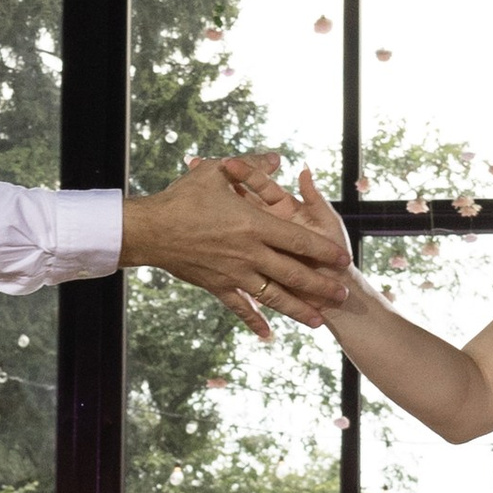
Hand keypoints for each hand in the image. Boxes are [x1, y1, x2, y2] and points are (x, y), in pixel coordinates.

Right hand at [120, 154, 352, 337]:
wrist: (150, 230)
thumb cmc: (182, 197)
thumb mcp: (216, 173)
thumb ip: (251, 166)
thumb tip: (277, 158)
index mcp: (253, 225)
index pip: (299, 240)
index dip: (323, 250)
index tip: (343, 259)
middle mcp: (249, 253)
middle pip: (293, 273)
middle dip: (320, 285)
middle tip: (342, 294)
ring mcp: (233, 273)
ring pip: (273, 297)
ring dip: (297, 309)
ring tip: (318, 321)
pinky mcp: (217, 286)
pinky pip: (240, 308)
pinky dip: (254, 321)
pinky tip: (267, 335)